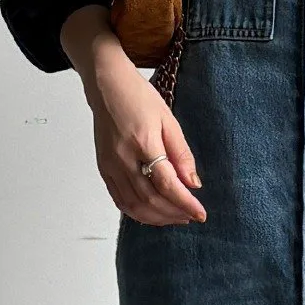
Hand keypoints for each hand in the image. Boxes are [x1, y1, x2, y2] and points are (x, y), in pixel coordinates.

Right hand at [90, 52, 205, 225]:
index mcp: (143, 142)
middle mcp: (123, 158)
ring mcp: (110, 166)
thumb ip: (181, 154)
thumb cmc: (138, 98)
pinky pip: (120, 200)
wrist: (106, 86)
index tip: (201, 214)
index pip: (166, 183)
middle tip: (191, 216)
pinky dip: (138, 213)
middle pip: (150, 199)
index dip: (185, 203)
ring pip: (134, 205)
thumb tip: (193, 184)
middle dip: (174, 213)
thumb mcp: (168, 120)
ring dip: (157, 218)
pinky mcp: (104, 169)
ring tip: (175, 217)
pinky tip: (154, 213)